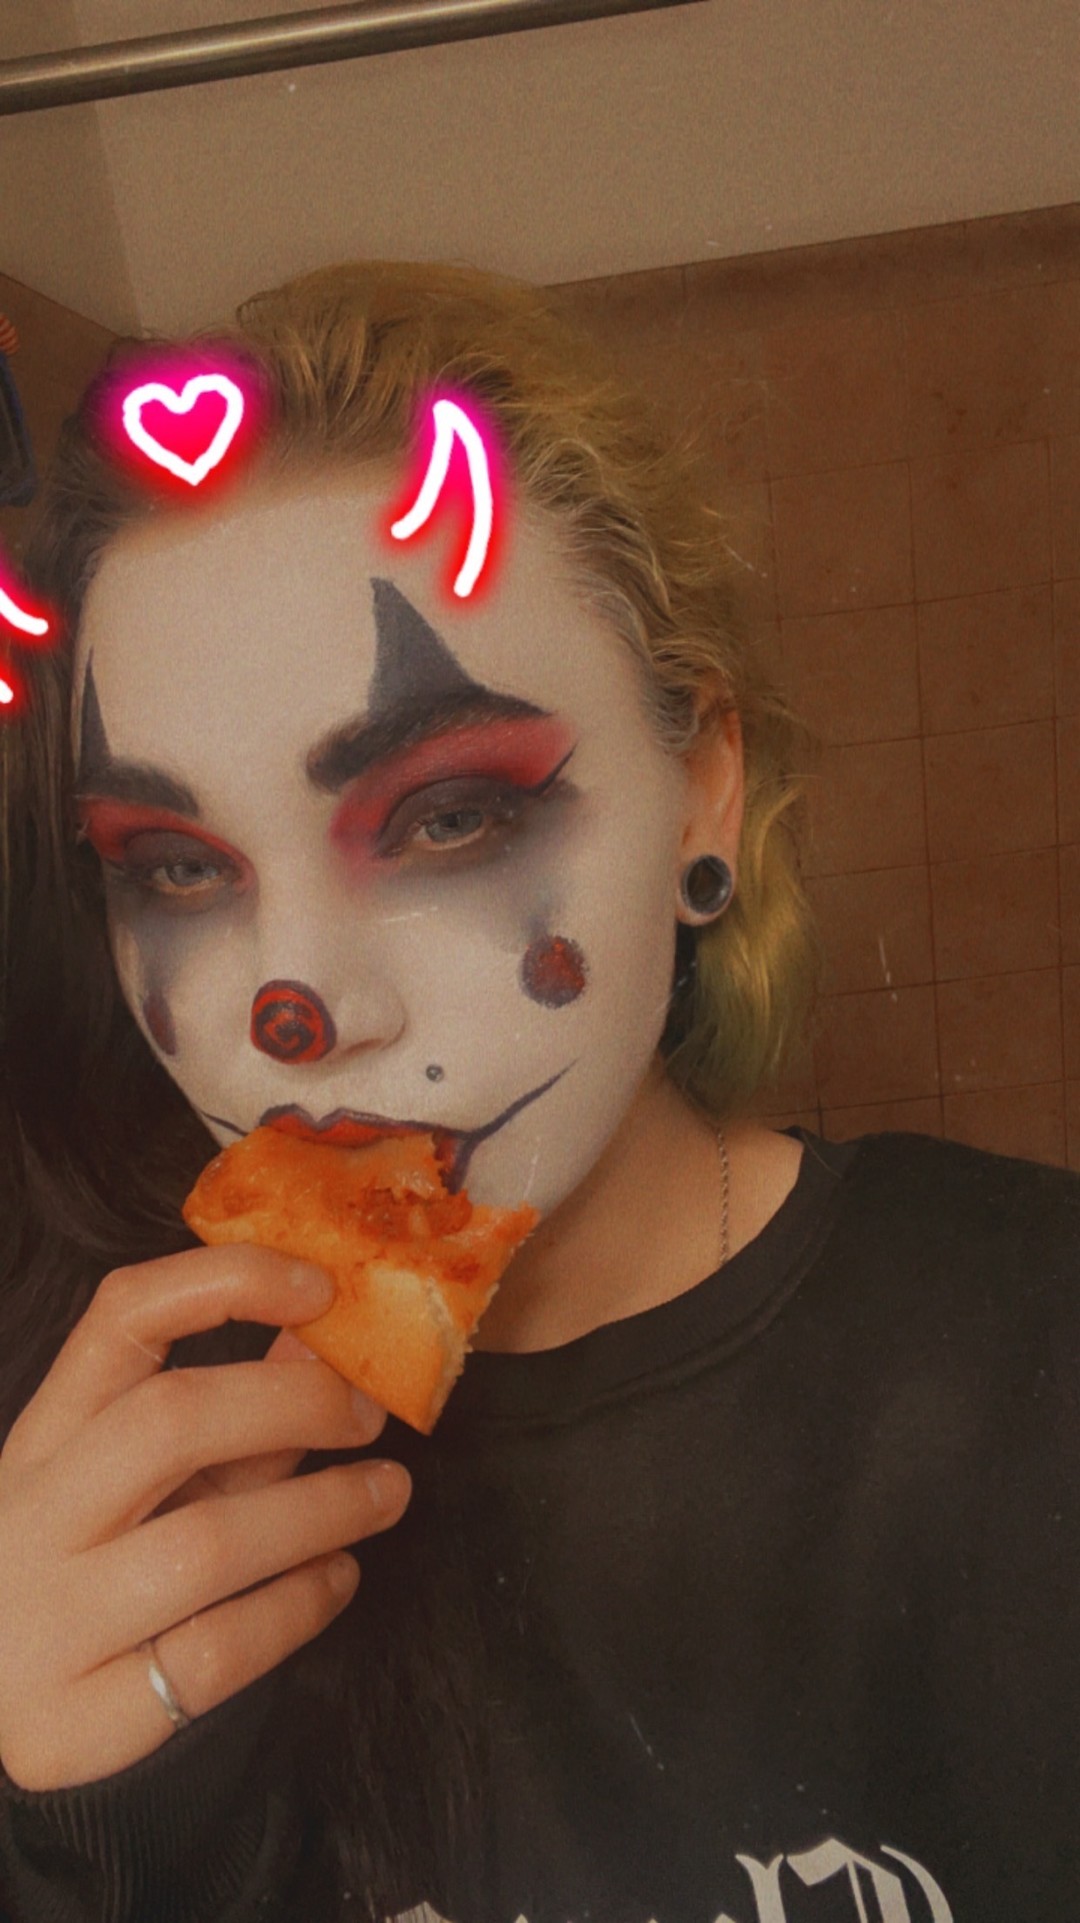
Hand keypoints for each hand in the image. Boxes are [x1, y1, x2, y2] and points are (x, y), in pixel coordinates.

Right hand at [0, 1244, 411, 1790]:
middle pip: (168, 1421)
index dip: (228, 1283)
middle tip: (369, 1415)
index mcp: (44, 1435)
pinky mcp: (68, 1725)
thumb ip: (227, 1416)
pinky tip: (338, 1579)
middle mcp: (29, 1517)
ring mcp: (40, 1624)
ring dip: (322, 1510)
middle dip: (294, 1405)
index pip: (122, 1315)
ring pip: (204, 1545)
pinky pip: (212, 1656)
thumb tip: (321, 1340)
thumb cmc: (90, 1568)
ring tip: (388, 1493)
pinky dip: (297, 1609)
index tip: (322, 1289)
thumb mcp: (138, 1481)